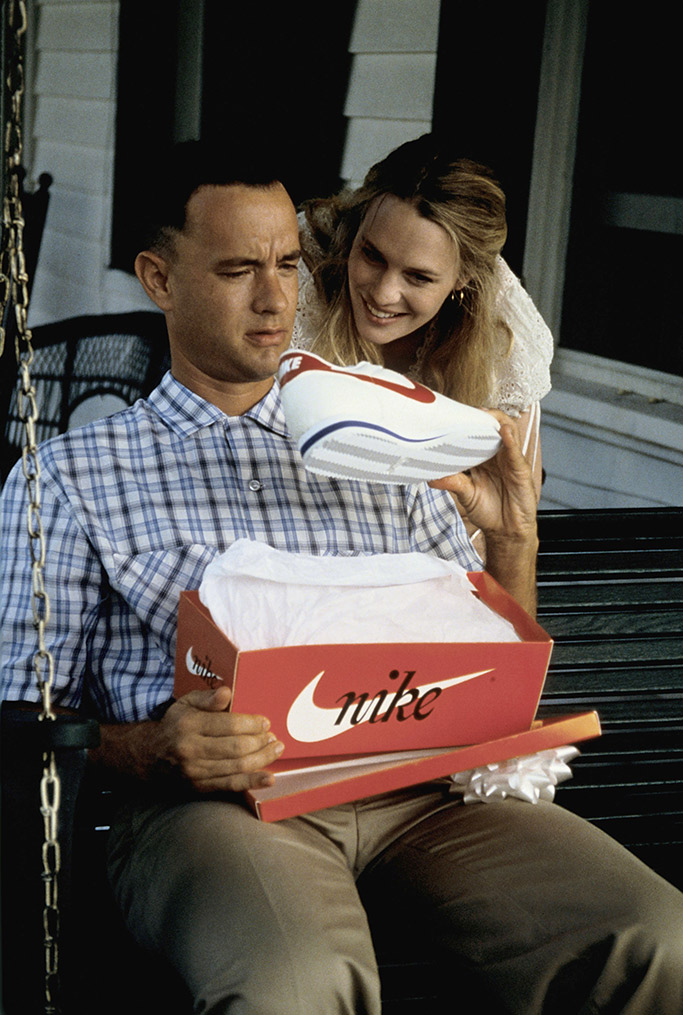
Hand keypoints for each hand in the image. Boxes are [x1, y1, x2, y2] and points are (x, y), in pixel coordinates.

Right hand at [153, 686, 283, 792]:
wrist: (150, 757)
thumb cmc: (175, 725)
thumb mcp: (185, 703)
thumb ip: (207, 698)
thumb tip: (227, 693)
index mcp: (189, 724)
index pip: (229, 725)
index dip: (252, 724)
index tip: (265, 722)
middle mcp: (191, 749)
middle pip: (236, 747)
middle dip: (260, 742)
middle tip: (273, 737)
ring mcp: (195, 771)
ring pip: (237, 767)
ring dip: (262, 759)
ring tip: (275, 750)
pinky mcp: (199, 787)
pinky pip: (230, 785)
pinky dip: (252, 782)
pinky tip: (269, 778)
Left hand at [429, 413, 536, 543]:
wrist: (506, 531)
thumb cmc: (489, 510)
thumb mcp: (466, 494)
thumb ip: (452, 482)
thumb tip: (431, 477)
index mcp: (483, 457)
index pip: (476, 432)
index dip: (467, 422)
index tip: (452, 415)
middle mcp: (497, 454)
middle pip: (492, 426)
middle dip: (481, 415)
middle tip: (467, 410)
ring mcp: (510, 460)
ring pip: (508, 432)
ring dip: (497, 421)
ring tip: (486, 414)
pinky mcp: (521, 471)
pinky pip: (516, 452)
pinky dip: (511, 440)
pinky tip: (504, 433)